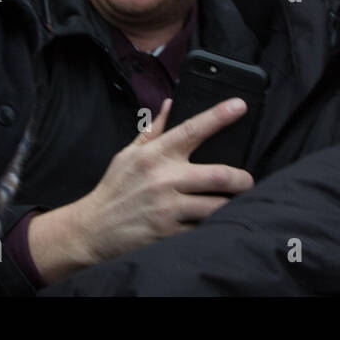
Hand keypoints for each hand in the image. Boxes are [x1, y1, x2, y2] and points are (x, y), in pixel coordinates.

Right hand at [28, 98, 252, 283]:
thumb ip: (153, 130)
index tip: (240, 105)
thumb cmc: (114, 189)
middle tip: (247, 180)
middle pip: (218, 175)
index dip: (219, 116)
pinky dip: (213, 226)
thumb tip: (171, 104)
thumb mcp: (128, 155)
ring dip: (231, 205)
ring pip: (215, 206)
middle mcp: (163, 180)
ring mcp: (167, 209)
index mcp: (155, 155)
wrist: (91, 230)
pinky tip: (218, 223)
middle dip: (241, 179)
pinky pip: (202, 229)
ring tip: (237, 203)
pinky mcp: (168, 235)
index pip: (192, 129)